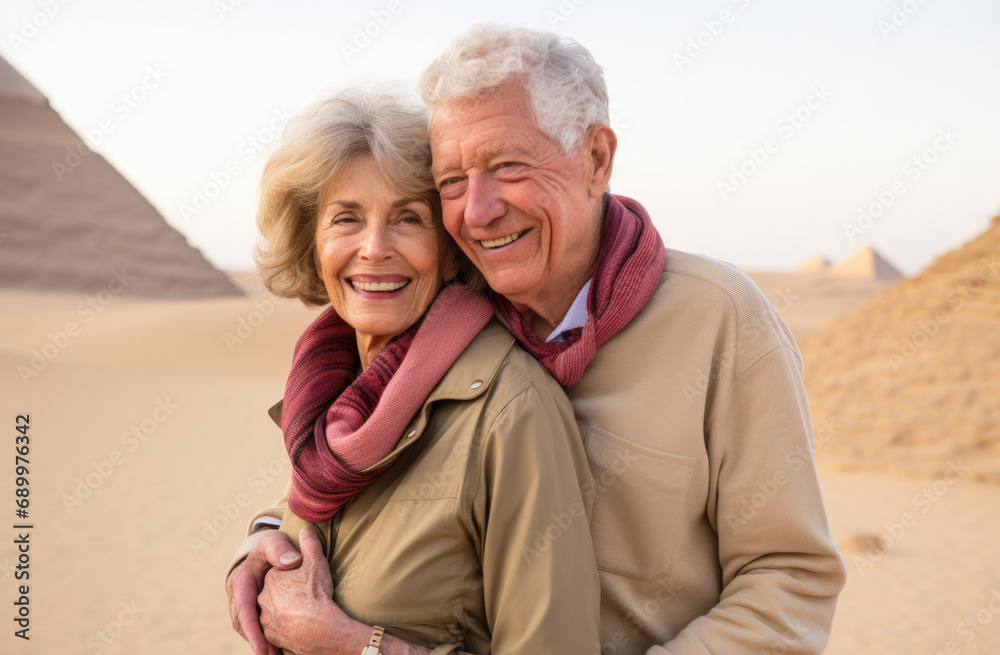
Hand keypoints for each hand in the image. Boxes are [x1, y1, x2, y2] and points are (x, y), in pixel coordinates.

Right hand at [227, 528, 302, 654]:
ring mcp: (244, 604)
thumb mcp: (274, 542)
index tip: (261, 649)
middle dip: (256, 642)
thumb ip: (280, 549)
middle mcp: (238, 596)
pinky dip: (265, 639)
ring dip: (260, 644)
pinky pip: (257, 626)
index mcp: (241, 581)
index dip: (252, 630)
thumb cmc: (272, 546)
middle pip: (243, 625)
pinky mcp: (253, 609)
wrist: (269, 549)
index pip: (243, 610)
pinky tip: (278, 650)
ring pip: (249, 628)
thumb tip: (293, 561)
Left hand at [259, 526, 360, 654]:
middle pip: (274, 593)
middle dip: (286, 595)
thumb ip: (310, 543)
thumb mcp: (315, 562)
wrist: (318, 627)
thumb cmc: (316, 593)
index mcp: (271, 577)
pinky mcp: (270, 635)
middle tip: (303, 598)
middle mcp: (263, 597)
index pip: (279, 573)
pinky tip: (296, 626)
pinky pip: (274, 629)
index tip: (304, 579)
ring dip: (283, 613)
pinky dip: (283, 628)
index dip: (292, 575)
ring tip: (300, 615)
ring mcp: (265, 618)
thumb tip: (306, 529)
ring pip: (273, 612)